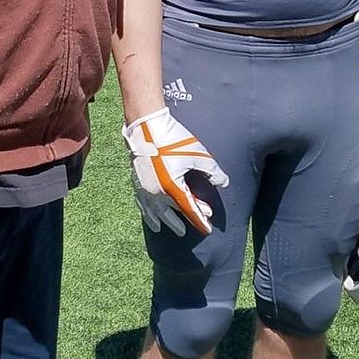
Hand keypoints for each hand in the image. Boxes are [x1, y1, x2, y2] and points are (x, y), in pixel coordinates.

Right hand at [122, 108, 228, 235]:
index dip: (199, 219)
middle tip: (186, 233)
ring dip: (160, 220)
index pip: (189, 209)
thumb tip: (223, 182)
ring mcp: (144, 188)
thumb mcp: (197, 153)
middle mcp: (156, 192)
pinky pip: (141, 202)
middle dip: (179, 223)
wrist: (145, 125)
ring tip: (161, 229)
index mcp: (172, 187)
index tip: (207, 229)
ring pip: (152, 211)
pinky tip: (146, 213)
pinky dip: (145, 211)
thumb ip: (212, 170)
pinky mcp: (136, 181)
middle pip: (170, 213)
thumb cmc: (172, 138)